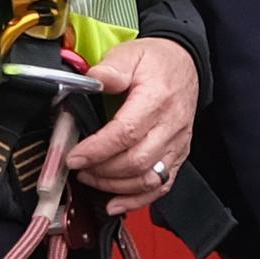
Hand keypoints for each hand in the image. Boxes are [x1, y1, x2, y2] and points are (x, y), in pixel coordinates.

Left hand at [66, 37, 198, 199]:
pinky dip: (137, 200)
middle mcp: (171, 125)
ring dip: (114, 185)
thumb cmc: (155, 61)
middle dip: (101, 170)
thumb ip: (111, 69)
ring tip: (91, 179)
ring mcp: (177, 143)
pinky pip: (161, 185)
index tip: (74, 157)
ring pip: (148, 178)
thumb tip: (93, 80)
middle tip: (77, 167)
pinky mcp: (179, 155)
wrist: (185, 64)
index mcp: (157, 99)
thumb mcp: (130, 54)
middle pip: (136, 161)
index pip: (127, 133)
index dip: (97, 150)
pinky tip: (115, 203)